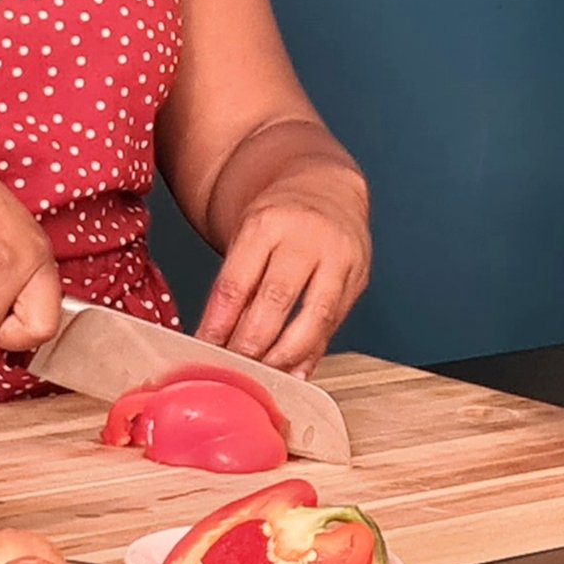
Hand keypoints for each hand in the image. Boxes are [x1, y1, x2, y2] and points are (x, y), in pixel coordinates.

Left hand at [196, 176, 370, 377]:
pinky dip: (313, 354)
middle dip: (251, 345)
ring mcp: (338, 257)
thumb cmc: (278, 217)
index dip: (218, 324)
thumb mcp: (246, 233)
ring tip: (264, 377)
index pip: (236, 283)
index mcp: (266, 224)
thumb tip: (212, 338)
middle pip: (275, 302)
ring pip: (313, 319)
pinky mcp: (360, 277)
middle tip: (233, 370)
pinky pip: (335, 324)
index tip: (204, 350)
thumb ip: (235, 281)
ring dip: (286, 356)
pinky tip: (294, 372)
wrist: (326, 187)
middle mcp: (306, 238)